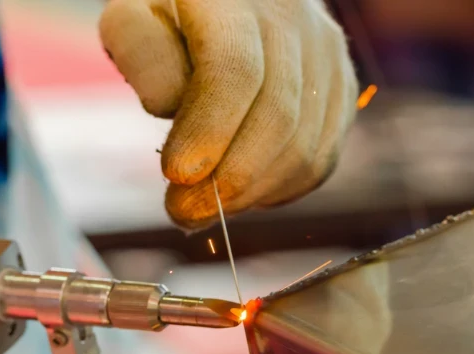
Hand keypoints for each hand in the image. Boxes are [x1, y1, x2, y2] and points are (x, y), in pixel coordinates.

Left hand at [100, 0, 359, 228]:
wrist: (231, 6)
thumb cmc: (167, 17)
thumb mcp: (132, 18)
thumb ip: (140, 53)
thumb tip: (169, 107)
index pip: (237, 72)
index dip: (209, 132)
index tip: (174, 175)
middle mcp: (297, 19)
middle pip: (278, 117)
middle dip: (227, 178)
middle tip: (181, 211)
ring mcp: (327, 56)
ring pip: (304, 147)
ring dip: (250, 193)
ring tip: (205, 206)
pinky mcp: (341, 90)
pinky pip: (321, 159)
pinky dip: (278, 191)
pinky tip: (240, 195)